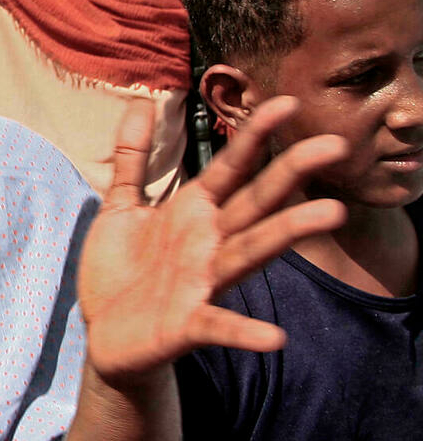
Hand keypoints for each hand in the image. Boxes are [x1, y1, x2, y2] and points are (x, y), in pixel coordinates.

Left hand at [79, 96, 347, 384]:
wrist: (106, 335)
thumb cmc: (120, 268)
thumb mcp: (120, 205)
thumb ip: (132, 157)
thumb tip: (140, 101)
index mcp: (193, 211)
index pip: (232, 166)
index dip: (256, 135)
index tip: (288, 102)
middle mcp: (208, 243)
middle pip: (256, 201)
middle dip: (291, 172)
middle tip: (334, 144)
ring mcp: (203, 282)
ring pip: (250, 251)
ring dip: (288, 233)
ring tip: (330, 214)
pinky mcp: (188, 324)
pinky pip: (219, 326)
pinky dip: (245, 332)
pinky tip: (276, 338)